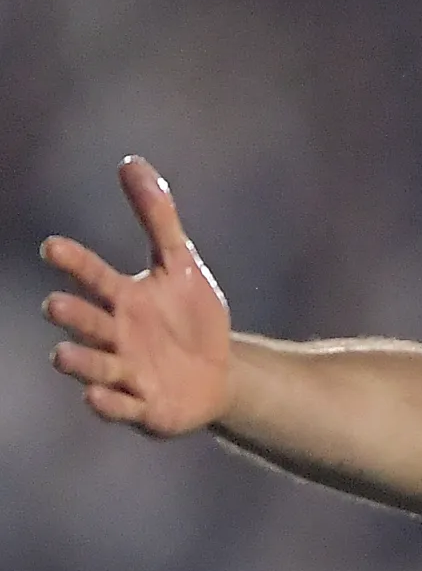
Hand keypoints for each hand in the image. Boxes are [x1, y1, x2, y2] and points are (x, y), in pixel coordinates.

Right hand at [39, 157, 234, 435]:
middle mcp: (115, 335)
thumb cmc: (188, 317)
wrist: (218, 373)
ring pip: (95, 367)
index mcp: (121, 299)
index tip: (53, 247)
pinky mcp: (143, 408)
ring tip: (62, 354)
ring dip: (79, 362)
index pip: (92, 276)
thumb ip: (157, 217)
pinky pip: (121, 408)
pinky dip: (107, 403)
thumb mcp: (181, 265)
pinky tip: (96, 395)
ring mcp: (126, 373)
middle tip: (55, 305)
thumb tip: (131, 161)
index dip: (74, 262)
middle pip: (87, 323)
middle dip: (72, 315)